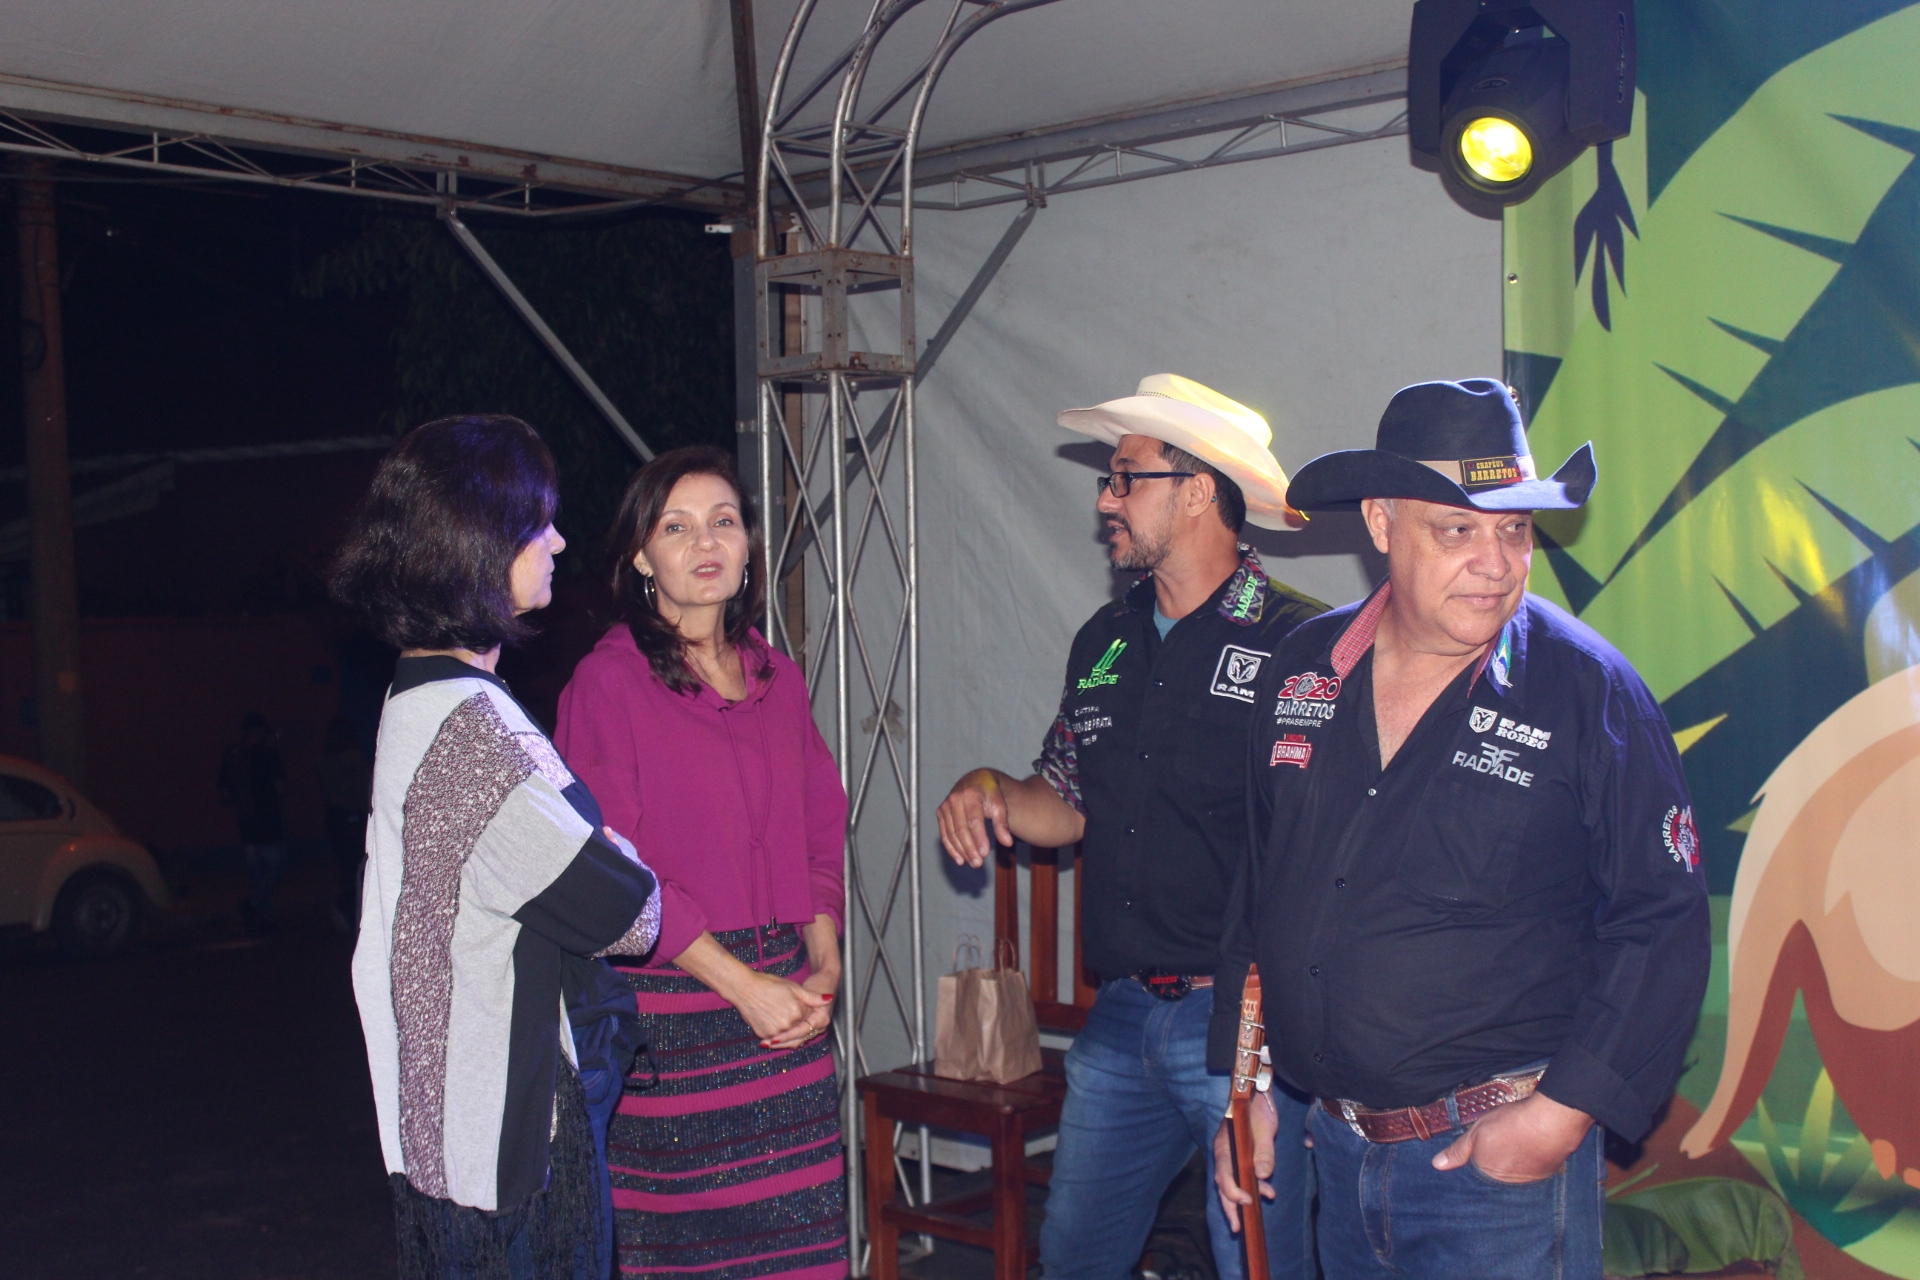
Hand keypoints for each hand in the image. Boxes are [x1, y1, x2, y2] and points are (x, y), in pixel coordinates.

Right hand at [730, 970, 832, 1049]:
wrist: (745, 989)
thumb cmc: (769, 984)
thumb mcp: (793, 987)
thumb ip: (812, 997)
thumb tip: (829, 999)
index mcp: (797, 1012)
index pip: (809, 1018)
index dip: (807, 1012)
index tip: (802, 1006)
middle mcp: (788, 1025)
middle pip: (799, 1029)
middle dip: (799, 1024)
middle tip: (791, 1013)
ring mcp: (775, 1032)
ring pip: (788, 1037)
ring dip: (789, 1032)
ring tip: (783, 1020)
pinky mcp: (764, 1035)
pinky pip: (775, 1039)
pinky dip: (778, 1035)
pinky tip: (776, 1026)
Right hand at [936, 769, 1011, 867]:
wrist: (974, 780)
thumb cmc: (990, 794)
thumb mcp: (999, 804)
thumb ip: (1002, 823)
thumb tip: (1007, 842)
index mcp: (971, 794)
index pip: (974, 820)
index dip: (978, 838)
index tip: (985, 853)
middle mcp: (955, 798)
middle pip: (961, 829)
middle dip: (969, 848)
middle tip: (978, 863)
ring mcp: (946, 805)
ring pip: (951, 833)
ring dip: (961, 851)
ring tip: (973, 863)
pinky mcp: (940, 812)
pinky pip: (944, 833)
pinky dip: (951, 848)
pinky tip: (960, 859)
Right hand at [1212, 1091, 1277, 1231]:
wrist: (1256, 1092)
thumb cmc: (1258, 1108)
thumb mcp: (1265, 1129)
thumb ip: (1264, 1152)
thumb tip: (1262, 1176)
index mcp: (1225, 1146)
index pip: (1224, 1173)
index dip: (1232, 1190)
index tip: (1247, 1201)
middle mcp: (1225, 1153)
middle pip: (1223, 1184)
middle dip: (1229, 1207)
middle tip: (1237, 1228)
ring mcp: (1232, 1155)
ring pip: (1232, 1183)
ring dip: (1239, 1201)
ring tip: (1249, 1220)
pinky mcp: (1241, 1156)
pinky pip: (1242, 1176)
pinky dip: (1252, 1187)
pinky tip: (1267, 1193)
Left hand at [1433, 1091, 1591, 1182]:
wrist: (1549, 1123)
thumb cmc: (1510, 1124)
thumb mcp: (1477, 1132)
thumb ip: (1458, 1151)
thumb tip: (1437, 1165)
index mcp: (1486, 1173)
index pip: (1476, 1175)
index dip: (1478, 1161)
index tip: (1483, 1152)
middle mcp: (1506, 1183)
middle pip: (1496, 1176)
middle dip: (1496, 1164)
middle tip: (1503, 1146)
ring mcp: (1527, 1182)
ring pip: (1514, 1175)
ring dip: (1513, 1164)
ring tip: (1516, 1146)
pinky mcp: (1544, 1176)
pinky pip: (1532, 1172)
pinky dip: (1530, 1163)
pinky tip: (1530, 1149)